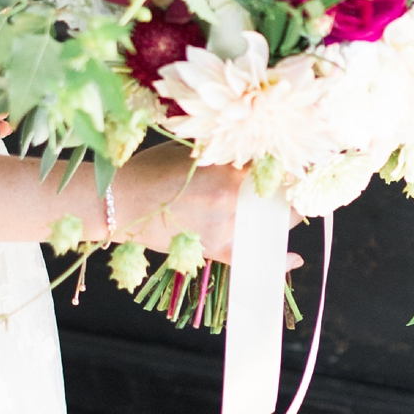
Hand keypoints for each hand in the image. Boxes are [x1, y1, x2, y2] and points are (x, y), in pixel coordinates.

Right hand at [113, 146, 305, 266]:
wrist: (119, 200)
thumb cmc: (150, 168)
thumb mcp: (191, 151)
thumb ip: (224, 155)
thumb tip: (250, 157)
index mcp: (228, 168)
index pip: (274, 166)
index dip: (287, 165)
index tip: (294, 164)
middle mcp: (232, 199)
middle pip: (280, 197)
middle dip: (289, 191)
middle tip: (293, 186)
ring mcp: (224, 227)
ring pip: (270, 225)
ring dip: (282, 218)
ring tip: (287, 211)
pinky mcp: (213, 249)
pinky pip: (251, 259)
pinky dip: (277, 262)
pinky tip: (294, 259)